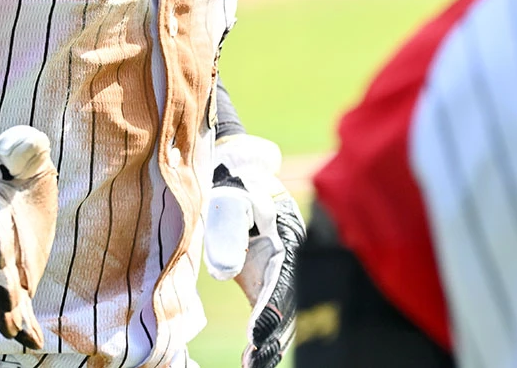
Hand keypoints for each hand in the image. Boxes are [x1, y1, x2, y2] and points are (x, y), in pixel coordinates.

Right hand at [0, 126, 57, 348]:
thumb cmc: (9, 166)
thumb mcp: (18, 148)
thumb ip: (22, 147)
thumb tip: (27, 149)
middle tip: (8, 299)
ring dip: (5, 312)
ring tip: (17, 330)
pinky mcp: (13, 277)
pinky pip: (16, 305)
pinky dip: (24, 324)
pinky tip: (34, 342)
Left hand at [203, 134, 306, 367]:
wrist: (231, 167)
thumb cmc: (229, 179)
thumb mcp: (228, 197)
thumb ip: (228, 229)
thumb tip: (227, 271)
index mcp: (285, 234)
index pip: (282, 279)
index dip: (272, 310)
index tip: (256, 337)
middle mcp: (290, 254)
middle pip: (289, 302)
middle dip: (274, 335)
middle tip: (254, 361)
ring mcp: (280, 266)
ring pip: (284, 310)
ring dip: (271, 340)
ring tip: (252, 364)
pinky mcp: (266, 274)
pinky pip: (271, 308)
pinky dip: (265, 332)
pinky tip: (252, 355)